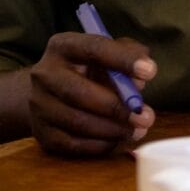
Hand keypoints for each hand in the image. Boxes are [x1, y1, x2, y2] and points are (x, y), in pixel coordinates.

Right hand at [27, 32, 157, 157]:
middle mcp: (44, 74)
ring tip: (137, 130)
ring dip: (113, 129)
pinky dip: (100, 144)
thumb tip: (143, 75)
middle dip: (117, 107)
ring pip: (76, 122)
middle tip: (146, 117)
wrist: (49, 93)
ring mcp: (38, 105)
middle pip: (78, 93)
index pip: (93, 48)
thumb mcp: (108, 53)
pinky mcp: (41, 132)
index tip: (150, 72)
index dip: (123, 60)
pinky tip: (117, 139)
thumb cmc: (89, 71)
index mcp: (63, 46)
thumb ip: (129, 54)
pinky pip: (72, 144)